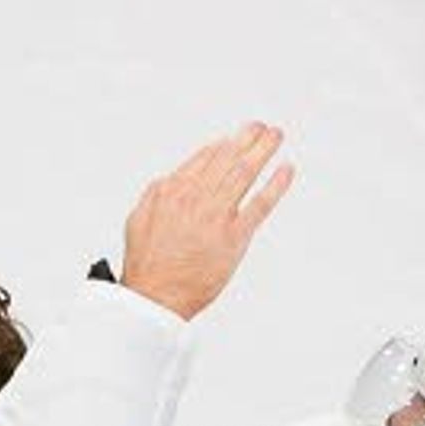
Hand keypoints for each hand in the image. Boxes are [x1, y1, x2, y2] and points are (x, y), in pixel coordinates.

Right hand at [116, 122, 294, 321]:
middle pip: (228, 158)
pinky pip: (260, 204)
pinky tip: (286, 170)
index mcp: (173, 191)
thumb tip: (170, 178)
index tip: (234, 137)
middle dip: (248, 138)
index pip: (204, 157)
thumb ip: (156, 193)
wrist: (155, 297)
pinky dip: (276, 185)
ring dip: (264, 150)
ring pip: (245, 172)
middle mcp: (196, 198)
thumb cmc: (147, 265)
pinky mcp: (234, 237)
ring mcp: (217, 216)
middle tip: (262, 128)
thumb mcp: (138, 218)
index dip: (223, 144)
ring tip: (276, 136)